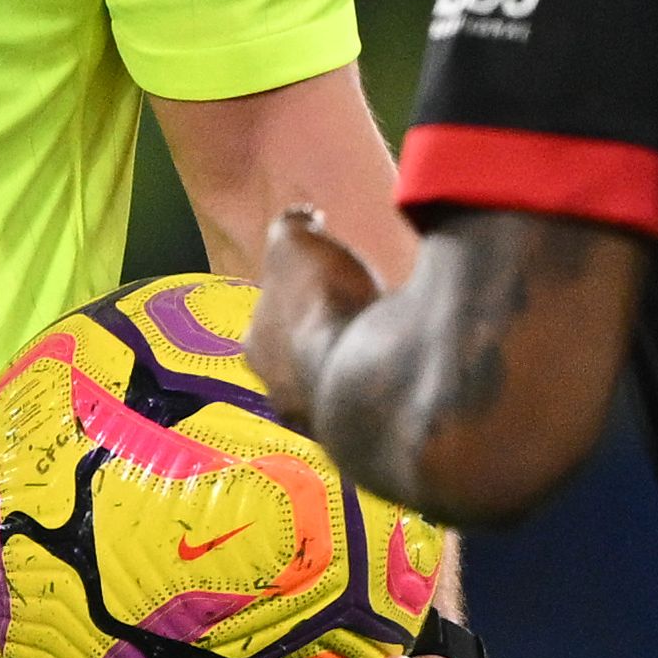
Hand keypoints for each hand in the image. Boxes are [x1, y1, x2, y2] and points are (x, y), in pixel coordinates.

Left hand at [245, 202, 385, 435]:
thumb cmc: (323, 304)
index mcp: (256, 344)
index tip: (324, 282)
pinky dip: (380, 388)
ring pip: (331, 387)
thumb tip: (301, 218)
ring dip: (352, 367)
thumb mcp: (297, 244)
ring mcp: (316, 421)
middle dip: (320, 338)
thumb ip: (292, 228)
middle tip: (355, 318)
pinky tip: (401, 372)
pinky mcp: (359, 439)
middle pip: (296, 358)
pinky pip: (368, 406)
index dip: (296, 294)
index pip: (270, 316)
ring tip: (384, 345)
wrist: (367, 374)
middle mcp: (277, 389)